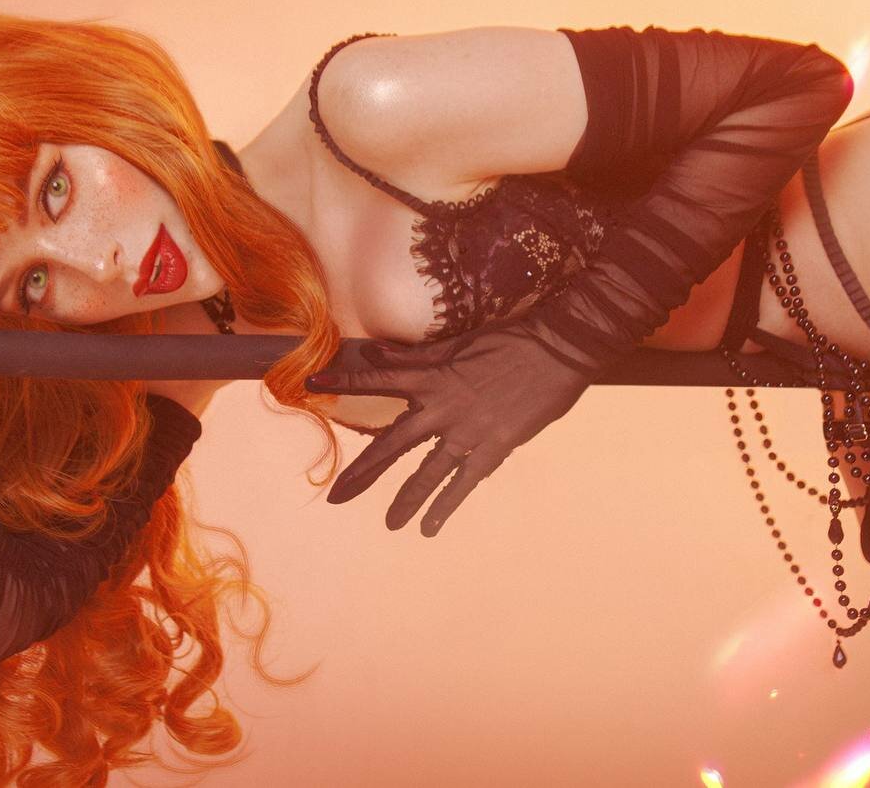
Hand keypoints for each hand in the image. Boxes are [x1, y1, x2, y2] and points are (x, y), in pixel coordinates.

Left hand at [305, 321, 590, 535]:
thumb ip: (415, 355)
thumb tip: (372, 350)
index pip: (377, 379)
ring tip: (389, 524)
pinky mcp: (494, 447)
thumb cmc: (508, 340)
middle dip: (362, 472)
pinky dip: (446, 506)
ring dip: (406, 500)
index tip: (311, 384)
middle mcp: (441, 406)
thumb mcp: (457, 344)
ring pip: (426, 472)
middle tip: (336, 496)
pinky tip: (430, 528)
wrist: (558, 348)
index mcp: (431, 376)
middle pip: (391, 444)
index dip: (343, 382)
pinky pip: (463, 483)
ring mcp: (467, 431)